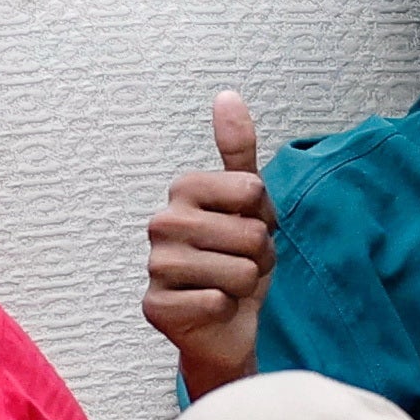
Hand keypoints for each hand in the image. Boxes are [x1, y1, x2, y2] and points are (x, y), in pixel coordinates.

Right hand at [141, 89, 272, 391]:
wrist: (226, 324)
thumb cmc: (237, 259)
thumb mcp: (249, 203)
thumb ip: (238, 150)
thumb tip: (227, 94)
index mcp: (184, 189)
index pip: (253, 191)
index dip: (264, 217)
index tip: (247, 229)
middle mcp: (161, 222)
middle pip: (251, 233)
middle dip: (259, 256)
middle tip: (239, 264)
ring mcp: (155, 266)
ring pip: (240, 272)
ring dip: (245, 285)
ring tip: (228, 286)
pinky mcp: (155, 307)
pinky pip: (218, 303)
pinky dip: (225, 310)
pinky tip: (210, 309)